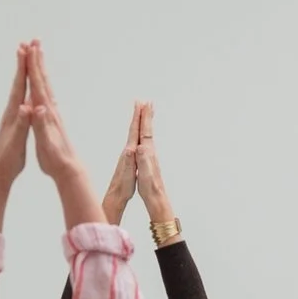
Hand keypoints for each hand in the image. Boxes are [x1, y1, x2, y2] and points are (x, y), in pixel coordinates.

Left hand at [0, 52, 33, 190]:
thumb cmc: (9, 158)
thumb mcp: (17, 141)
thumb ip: (22, 123)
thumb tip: (24, 107)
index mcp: (14, 113)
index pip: (19, 86)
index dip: (23, 68)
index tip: (26, 50)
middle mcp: (12, 110)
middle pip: (18, 82)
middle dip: (23, 63)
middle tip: (26, 44)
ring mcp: (13, 115)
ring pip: (19, 88)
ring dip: (23, 73)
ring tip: (26, 58)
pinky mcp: (15, 121)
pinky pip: (22, 98)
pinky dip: (26, 88)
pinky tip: (28, 87)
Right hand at [18, 38, 81, 190]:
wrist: (69, 169)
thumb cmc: (55, 158)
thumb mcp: (47, 143)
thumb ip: (43, 125)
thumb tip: (40, 108)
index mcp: (46, 112)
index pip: (38, 84)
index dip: (32, 66)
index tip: (28, 48)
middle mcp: (50, 109)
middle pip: (43, 79)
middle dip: (37, 60)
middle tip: (33, 41)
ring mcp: (53, 113)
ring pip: (45, 85)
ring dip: (40, 69)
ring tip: (36, 55)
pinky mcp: (52, 119)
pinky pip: (46, 95)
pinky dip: (42, 84)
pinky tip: (41, 82)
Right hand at [132, 103, 171, 225]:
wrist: (156, 197)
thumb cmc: (149, 186)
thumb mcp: (144, 173)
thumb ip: (143, 160)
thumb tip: (141, 147)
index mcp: (147, 152)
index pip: (145, 131)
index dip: (144, 117)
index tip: (144, 104)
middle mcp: (149, 151)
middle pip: (147, 129)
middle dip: (146, 115)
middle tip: (147, 101)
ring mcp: (149, 155)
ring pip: (147, 134)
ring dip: (146, 122)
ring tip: (147, 113)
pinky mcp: (148, 159)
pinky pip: (146, 141)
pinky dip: (145, 133)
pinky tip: (145, 134)